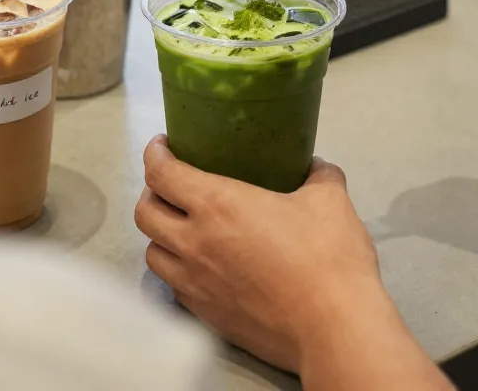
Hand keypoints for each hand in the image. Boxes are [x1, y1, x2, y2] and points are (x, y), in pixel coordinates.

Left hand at [134, 136, 393, 373]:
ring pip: (151, 253)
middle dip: (151, 192)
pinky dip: (176, 269)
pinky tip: (200, 266)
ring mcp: (195, 284)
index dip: (155, 154)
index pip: (161, 174)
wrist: (333, 330)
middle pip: (144, 213)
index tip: (163, 146)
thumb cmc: (328, 258)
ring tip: (181, 226)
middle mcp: (194, 243)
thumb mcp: (330, 200)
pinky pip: (173, 286)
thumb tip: (314, 166)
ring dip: (160, 234)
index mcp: (217, 205)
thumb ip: (318, 175)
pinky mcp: (205, 316)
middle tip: (172, 184)